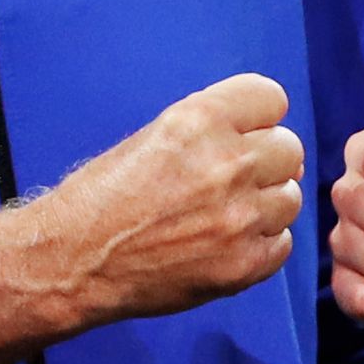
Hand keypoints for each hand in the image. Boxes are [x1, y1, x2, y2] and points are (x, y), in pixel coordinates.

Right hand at [37, 73, 306, 323]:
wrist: (73, 261)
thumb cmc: (102, 197)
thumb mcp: (154, 136)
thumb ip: (211, 130)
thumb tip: (263, 138)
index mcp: (200, 120)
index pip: (272, 99)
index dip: (259, 118)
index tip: (248, 133)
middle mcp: (227, 163)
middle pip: (290, 148)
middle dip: (267, 162)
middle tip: (236, 180)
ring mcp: (239, 217)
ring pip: (291, 198)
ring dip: (267, 205)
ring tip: (228, 215)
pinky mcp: (242, 264)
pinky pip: (282, 244)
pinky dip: (262, 245)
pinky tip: (228, 244)